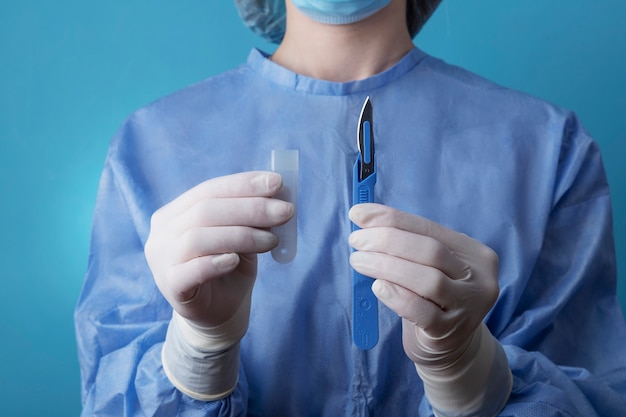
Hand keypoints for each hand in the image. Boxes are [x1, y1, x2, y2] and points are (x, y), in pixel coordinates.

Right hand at [145, 171, 293, 328]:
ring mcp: (161, 259)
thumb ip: (251, 216)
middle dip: (251, 208)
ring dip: (242, 235)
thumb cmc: (230, 268)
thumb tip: (278, 191)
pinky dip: (215, 262)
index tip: (277, 182)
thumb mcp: (243, 237)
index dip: (243, 184)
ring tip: (272, 240)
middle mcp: (163, 231)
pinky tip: (235, 261)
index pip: (209, 190)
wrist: (219, 313)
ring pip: (199, 237)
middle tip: (286, 211)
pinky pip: (190, 270)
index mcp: (177, 212)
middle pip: (205, 210)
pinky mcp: (170, 286)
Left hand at [349, 203, 498, 368]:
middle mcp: (478, 277)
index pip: (428, 228)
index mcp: (472, 252)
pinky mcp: (451, 332)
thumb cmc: (430, 298)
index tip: (358, 214)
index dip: (391, 218)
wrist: (449, 348)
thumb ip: (404, 245)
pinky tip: (377, 288)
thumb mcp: (425, 267)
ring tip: (358, 261)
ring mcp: (468, 307)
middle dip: (387, 240)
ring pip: (428, 279)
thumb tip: (363, 218)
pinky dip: (397, 296)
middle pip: (431, 250)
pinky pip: (422, 312)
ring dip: (386, 266)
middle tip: (356, 241)